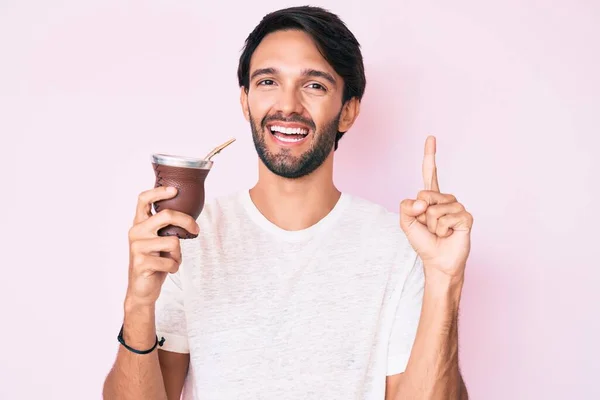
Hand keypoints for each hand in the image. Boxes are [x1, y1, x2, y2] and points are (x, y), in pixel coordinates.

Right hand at [126, 186, 199, 306]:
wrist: (142, 289)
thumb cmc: (154, 262)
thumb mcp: (159, 241)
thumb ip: (165, 228)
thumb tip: (187, 215)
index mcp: (139, 224)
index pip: (143, 199)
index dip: (159, 192)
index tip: (175, 190)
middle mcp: (136, 232)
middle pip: (166, 215)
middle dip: (186, 221)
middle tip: (196, 230)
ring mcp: (137, 247)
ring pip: (173, 242)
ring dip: (177, 254)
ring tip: (170, 260)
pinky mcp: (141, 263)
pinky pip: (170, 261)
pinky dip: (174, 267)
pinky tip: (165, 270)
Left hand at [399, 136, 472, 279]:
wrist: (437, 261)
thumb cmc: (423, 242)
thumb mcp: (406, 223)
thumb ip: (406, 208)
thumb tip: (423, 201)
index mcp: (431, 198)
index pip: (430, 173)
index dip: (430, 155)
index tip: (431, 138)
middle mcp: (445, 199)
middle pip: (424, 196)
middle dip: (421, 215)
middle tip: (429, 228)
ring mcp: (457, 207)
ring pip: (434, 210)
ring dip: (432, 226)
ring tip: (439, 232)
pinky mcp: (466, 217)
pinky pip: (446, 219)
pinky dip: (442, 230)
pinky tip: (449, 234)